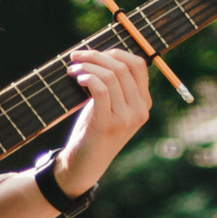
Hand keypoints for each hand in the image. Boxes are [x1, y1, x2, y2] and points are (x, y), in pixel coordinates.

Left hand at [48, 46, 152, 203]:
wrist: (83, 165)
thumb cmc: (93, 131)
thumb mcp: (110, 107)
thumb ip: (114, 86)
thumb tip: (101, 54)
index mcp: (143, 104)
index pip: (139, 65)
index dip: (116, 52)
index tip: (94, 53)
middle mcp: (139, 110)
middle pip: (123, 68)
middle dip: (97, 56)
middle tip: (77, 56)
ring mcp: (125, 119)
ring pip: (111, 76)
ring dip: (88, 66)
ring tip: (73, 68)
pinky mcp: (107, 124)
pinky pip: (101, 90)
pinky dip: (88, 78)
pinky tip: (77, 79)